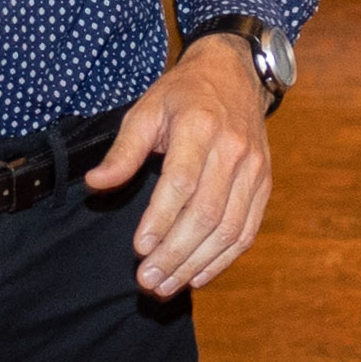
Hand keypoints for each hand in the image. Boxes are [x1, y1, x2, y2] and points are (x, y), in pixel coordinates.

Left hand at [93, 32, 272, 295]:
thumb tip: (97, 183)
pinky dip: (223, 260)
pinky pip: (247, 231)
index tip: (139, 249)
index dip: (161, 220)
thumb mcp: (146, 110)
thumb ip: (123, 150)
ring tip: (167, 286)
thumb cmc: (184, 94)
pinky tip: (198, 277)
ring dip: (196, 264)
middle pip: (206, 214)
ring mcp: (254, 170)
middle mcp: (233, 150)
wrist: (236, 75)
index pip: (182, 184)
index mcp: (200, 127)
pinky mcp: (264, 185)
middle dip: (175, 254)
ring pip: (229, 229)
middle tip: (148, 280)